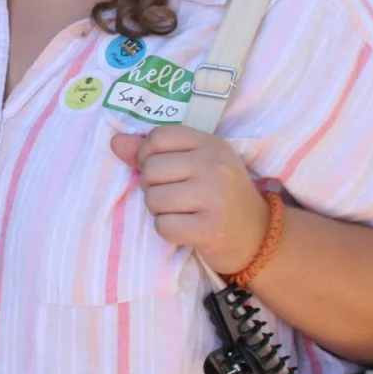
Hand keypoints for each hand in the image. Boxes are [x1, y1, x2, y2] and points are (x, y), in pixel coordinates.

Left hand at [108, 127, 270, 274]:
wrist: (257, 236)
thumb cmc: (220, 196)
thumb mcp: (195, 165)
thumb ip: (153, 152)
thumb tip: (115, 142)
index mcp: (211, 143)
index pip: (158, 137)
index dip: (147, 156)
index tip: (163, 171)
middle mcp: (215, 165)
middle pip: (151, 170)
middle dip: (153, 187)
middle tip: (175, 197)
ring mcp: (215, 197)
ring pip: (154, 199)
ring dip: (160, 211)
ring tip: (182, 212)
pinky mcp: (210, 229)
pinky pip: (164, 226)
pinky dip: (168, 231)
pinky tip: (186, 229)